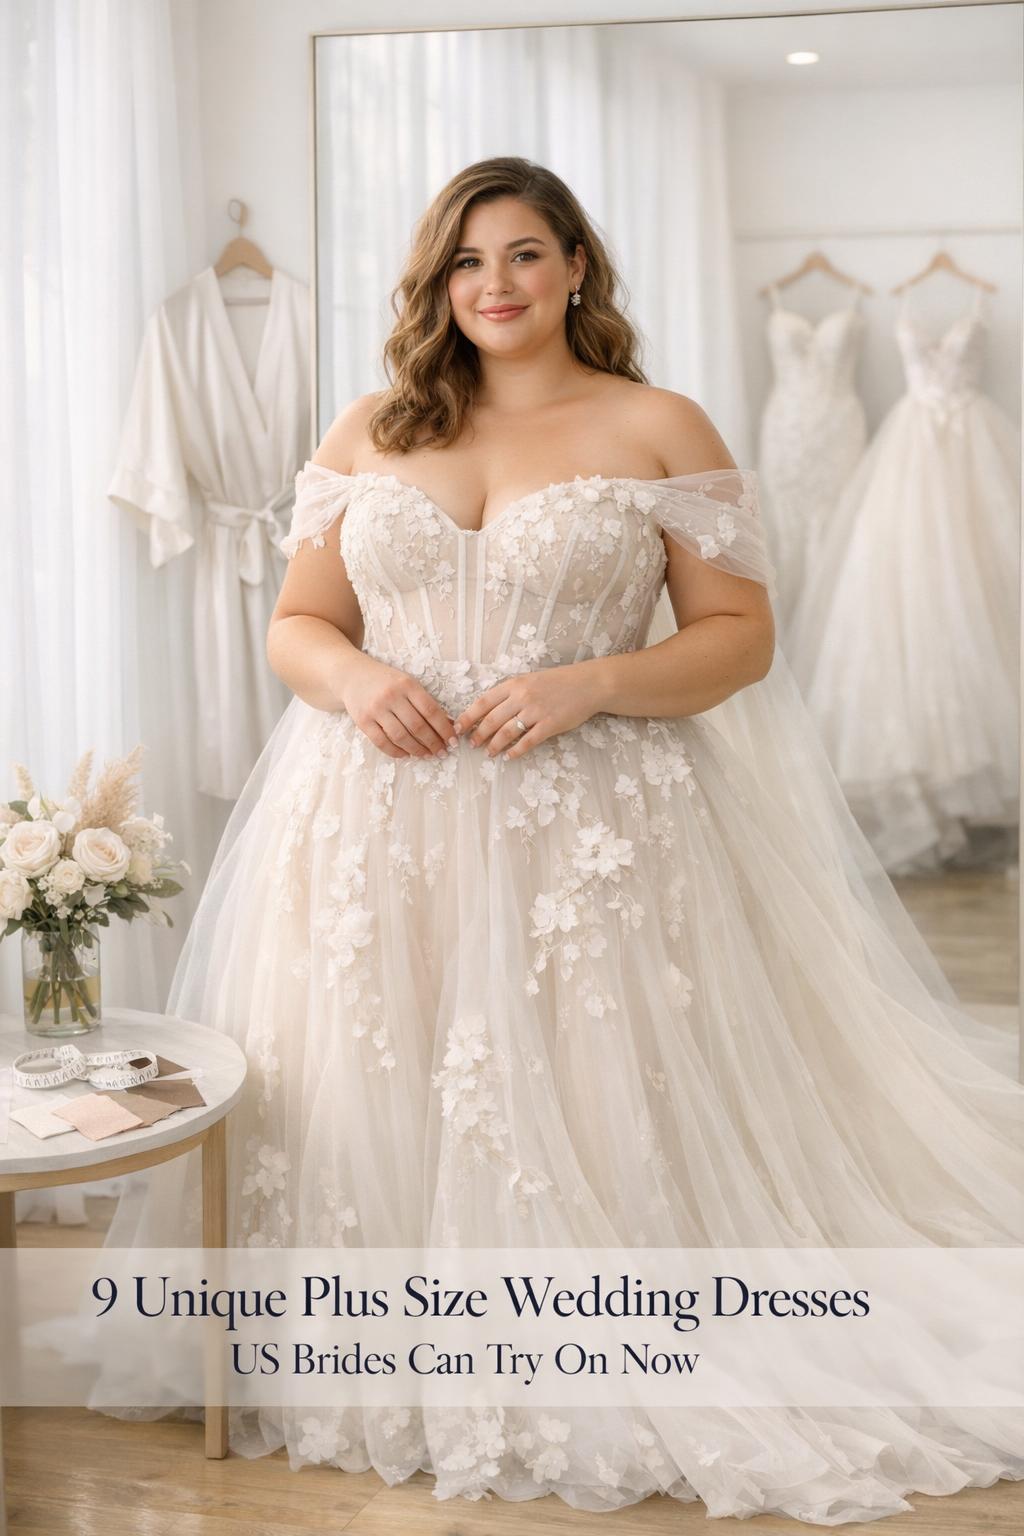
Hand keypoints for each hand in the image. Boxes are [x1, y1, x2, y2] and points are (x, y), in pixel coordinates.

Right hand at [341, 656, 454, 759]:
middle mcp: (391, 696)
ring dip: (417, 750)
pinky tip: (406, 755)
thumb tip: (448, 724)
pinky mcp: (363, 721)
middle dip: (433, 743)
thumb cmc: (386, 681)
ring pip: (400, 737)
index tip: (452, 741)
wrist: (352, 675)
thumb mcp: (407, 684)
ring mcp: (375, 709)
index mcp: (407, 685)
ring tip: (426, 755)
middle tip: (441, 752)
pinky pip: (382, 742)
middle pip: (417, 726)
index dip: (444, 729)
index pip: (430, 711)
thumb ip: (425, 702)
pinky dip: (396, 752)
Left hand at [454, 662, 607, 759]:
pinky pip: (528, 741)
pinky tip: (509, 757)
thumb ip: (511, 693)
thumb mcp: (530, 680)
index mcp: (514, 683)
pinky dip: (516, 751)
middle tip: (472, 744)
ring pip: (507, 732)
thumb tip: (490, 709)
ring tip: (489, 752)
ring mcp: (536, 711)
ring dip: (495, 744)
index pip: (484, 701)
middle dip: (479, 734)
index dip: (469, 716)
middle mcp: (522, 696)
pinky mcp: (550, 725)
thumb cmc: (558, 682)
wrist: (588, 684)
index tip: (458, 727)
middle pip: (492, 719)